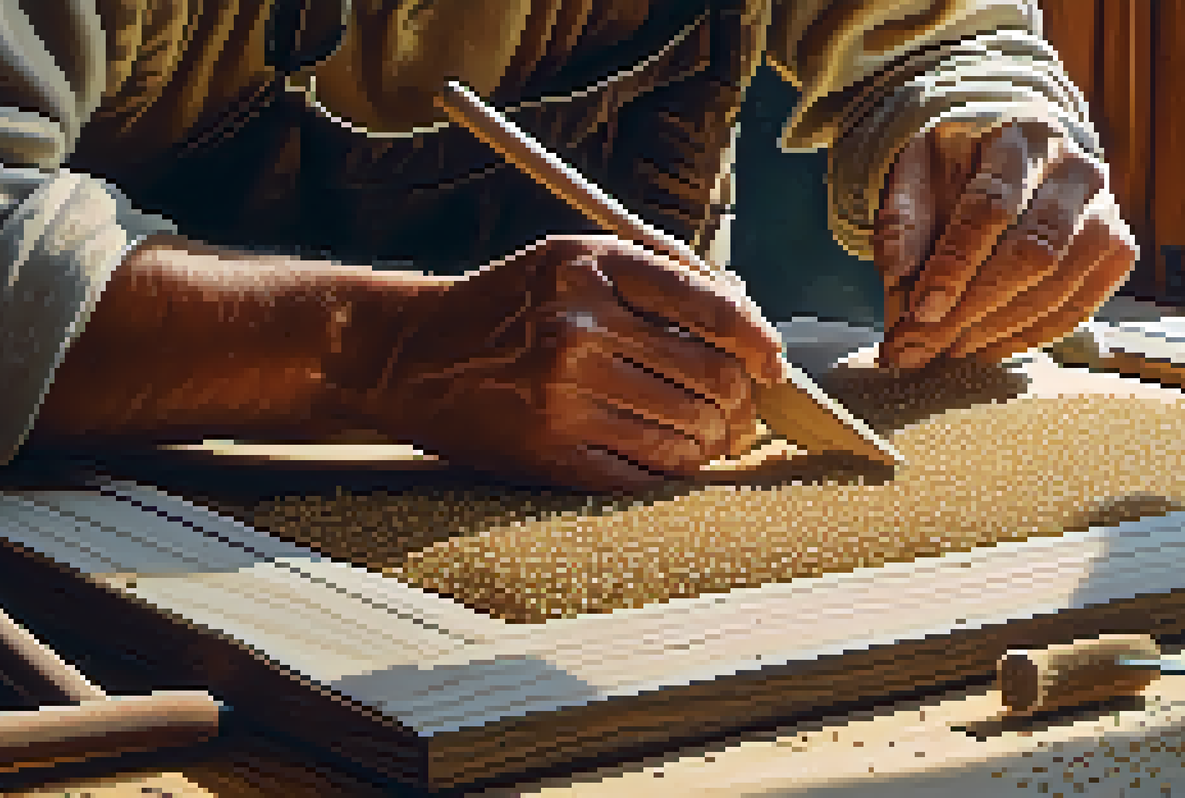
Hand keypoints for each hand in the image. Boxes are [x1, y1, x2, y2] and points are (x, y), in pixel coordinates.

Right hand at [342, 235, 787, 492]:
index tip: (774, 366)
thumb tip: (748, 320)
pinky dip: (674, 470)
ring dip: (714, 442)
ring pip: (689, 433)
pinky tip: (670, 456)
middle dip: (742, 403)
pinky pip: (648, 472)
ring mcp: (564, 395)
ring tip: (710, 437)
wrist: (410, 354)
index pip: (713, 310)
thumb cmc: (507, 305)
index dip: (759, 344)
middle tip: (743, 413)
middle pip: (712, 379)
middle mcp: (579, 327)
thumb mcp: (573, 260)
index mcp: (593, 268)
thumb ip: (659, 279)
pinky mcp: (551, 452)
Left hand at [872, 119, 1138, 370]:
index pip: (991, 207)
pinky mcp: (1118, 248)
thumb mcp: (918, 169)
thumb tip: (898, 271)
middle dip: (973, 307)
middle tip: (924, 344)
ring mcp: (1106, 210)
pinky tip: (987, 347)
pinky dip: (1031, 335)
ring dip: (998, 328)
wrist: (1018, 149)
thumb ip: (904, 215)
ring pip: (1059, 284)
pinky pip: (1080, 304)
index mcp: (1023, 138)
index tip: (920, 311)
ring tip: (948, 349)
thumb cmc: (960, 163)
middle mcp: (1077, 169)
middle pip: (1032, 252)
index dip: (954, 265)